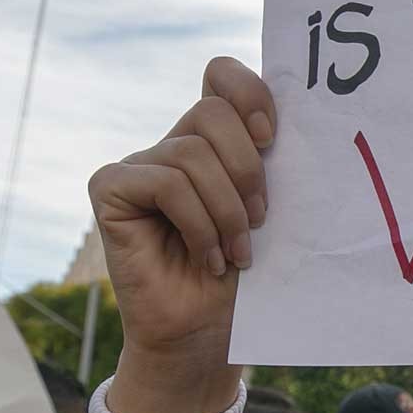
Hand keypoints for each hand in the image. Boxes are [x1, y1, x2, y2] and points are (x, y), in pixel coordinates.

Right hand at [86, 57, 274, 412]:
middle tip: (261, 220)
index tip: (274, 137)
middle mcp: (174, 145)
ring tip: (237, 254)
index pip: (221, 76)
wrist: (207, 337)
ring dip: (227, 210)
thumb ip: (272, 167)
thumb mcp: (271, 215)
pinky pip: (164, 183)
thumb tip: (300, 123)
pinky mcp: (112, 189)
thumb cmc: (245, 279)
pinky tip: (208, 258)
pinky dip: (197, 223)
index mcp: (216, 142)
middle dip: (248, 169)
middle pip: (212, 114)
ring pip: (192, 154)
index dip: (249, 92)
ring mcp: (140, 166)